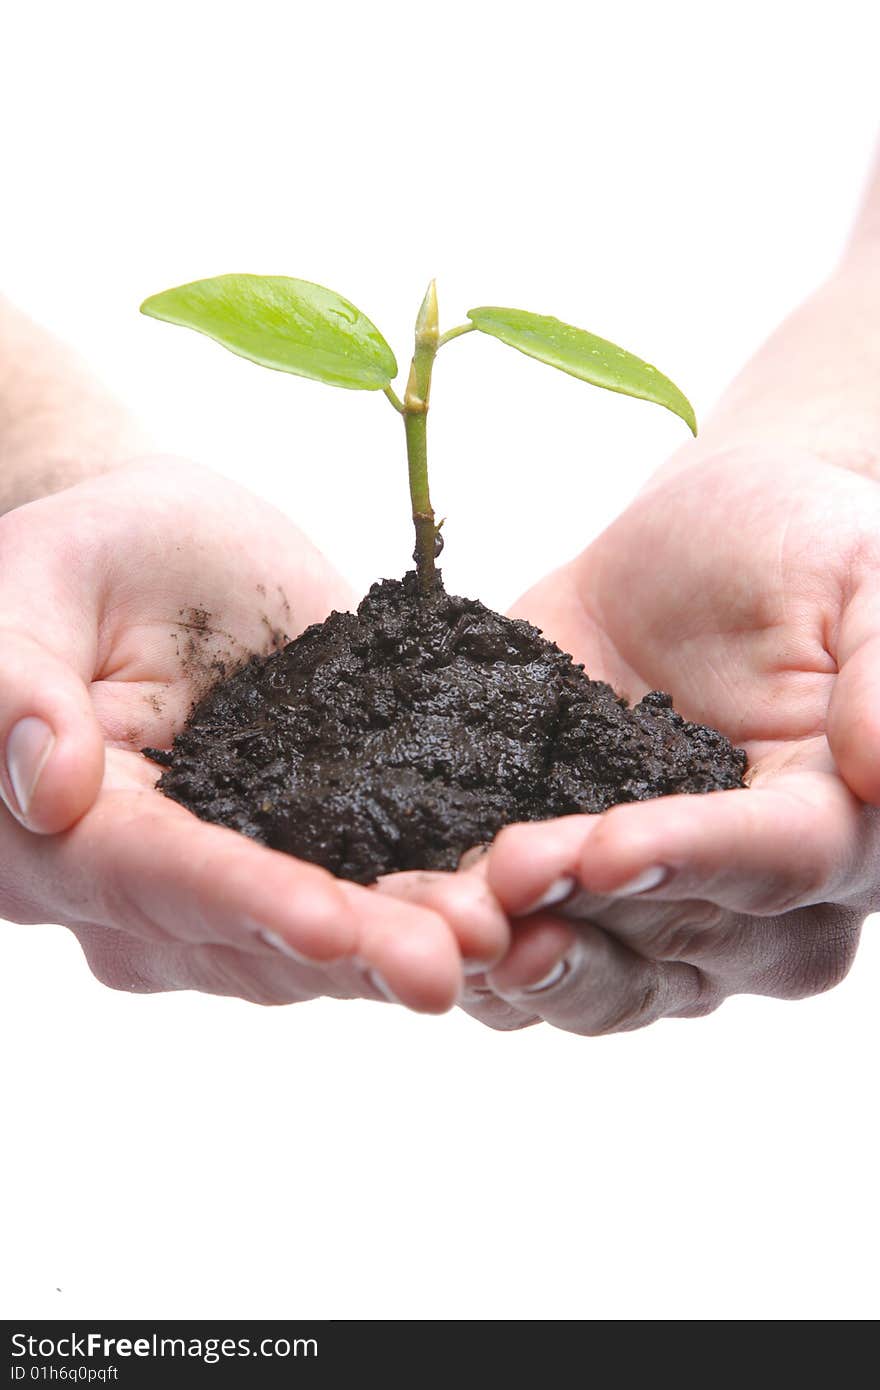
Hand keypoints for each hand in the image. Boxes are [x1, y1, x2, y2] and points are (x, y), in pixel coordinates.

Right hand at [0, 459, 507, 1010]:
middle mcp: (141, 891)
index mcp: (60, 833)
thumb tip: (44, 790)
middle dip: (354, 947)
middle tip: (456, 958)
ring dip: (410, 939)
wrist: (170, 558)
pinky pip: (373, 894)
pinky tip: (515, 907)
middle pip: (248, 934)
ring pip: (320, 941)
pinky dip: (438, 903)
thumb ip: (16, 679)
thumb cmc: (96, 554)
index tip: (326, 922)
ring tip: (504, 936)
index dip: (239, 898)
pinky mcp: (311, 857)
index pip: (151, 873)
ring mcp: (232, 886)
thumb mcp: (40, 579)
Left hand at [383, 447, 879, 1030]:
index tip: (611, 849)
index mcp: (841, 831)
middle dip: (580, 919)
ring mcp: (652, 910)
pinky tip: (395, 909)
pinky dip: (454, 933)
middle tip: (500, 886)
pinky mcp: (562, 887)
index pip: (776, 865)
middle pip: (672, 943)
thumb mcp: (867, 574)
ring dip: (511, 956)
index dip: (692, 860)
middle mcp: (754, 906)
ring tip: (437, 920)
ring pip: (591, 973)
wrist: (696, 552)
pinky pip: (512, 935)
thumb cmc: (796, 550)